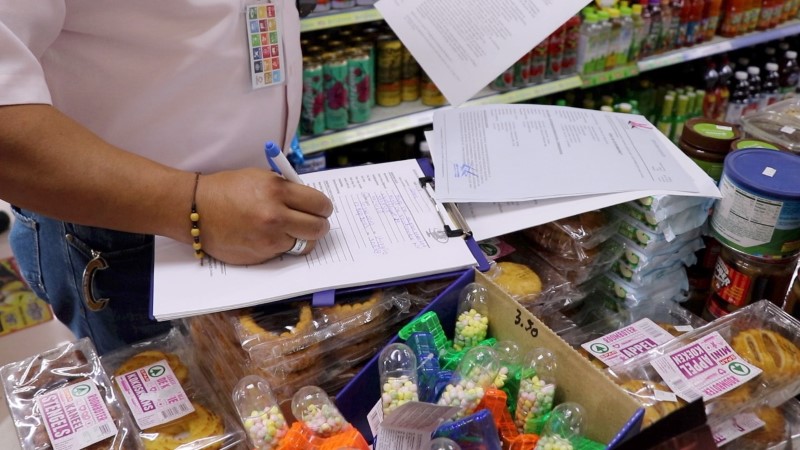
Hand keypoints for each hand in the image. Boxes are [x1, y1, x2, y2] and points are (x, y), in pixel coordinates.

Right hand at [194, 168, 332, 264]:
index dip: (323, 207)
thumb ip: (287, 189)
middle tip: (312, 222)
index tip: (320, 208)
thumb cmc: (228, 189)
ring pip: (305, 244)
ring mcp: (269, 239)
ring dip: (302, 238)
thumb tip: (311, 202)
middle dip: (319, 224)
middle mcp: (275, 216)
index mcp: (277, 191)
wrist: (195, 209)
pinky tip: (268, 236)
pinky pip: (284, 252)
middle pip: (319, 228)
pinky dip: (282, 245)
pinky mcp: (261, 255)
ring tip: (290, 230)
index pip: (320, 204)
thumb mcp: (261, 177)